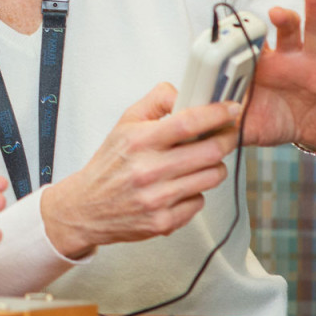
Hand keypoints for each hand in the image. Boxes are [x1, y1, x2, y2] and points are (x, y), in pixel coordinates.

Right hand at [41, 83, 241, 257]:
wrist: (86, 208)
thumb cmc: (108, 166)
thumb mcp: (124, 124)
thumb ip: (156, 102)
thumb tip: (184, 94)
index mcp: (139, 142)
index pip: (187, 123)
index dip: (216, 114)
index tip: (230, 110)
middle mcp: (148, 170)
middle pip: (210, 151)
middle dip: (226, 139)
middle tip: (226, 134)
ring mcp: (157, 198)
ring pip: (211, 177)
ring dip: (213, 166)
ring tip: (199, 162)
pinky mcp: (164, 222)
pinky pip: (199, 202)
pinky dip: (195, 193)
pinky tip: (180, 187)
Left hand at [241, 0, 315, 153]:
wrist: (309, 136)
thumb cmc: (276, 122)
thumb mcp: (248, 125)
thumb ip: (226, 124)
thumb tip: (200, 128)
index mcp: (263, 67)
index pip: (252, 46)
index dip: (245, 40)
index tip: (234, 34)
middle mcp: (288, 59)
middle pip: (284, 31)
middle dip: (280, 18)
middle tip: (275, 11)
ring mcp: (313, 64)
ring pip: (313, 33)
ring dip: (313, 11)